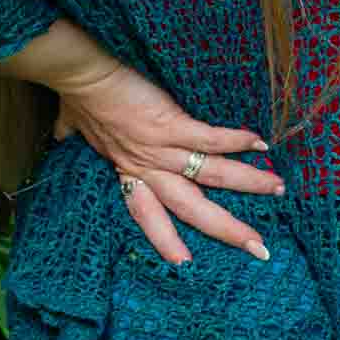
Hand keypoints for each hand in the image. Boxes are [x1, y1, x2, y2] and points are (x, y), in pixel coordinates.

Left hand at [49, 50, 282, 268]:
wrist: (81, 74)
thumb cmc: (78, 96)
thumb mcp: (73, 123)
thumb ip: (72, 133)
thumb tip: (61, 133)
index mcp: (127, 170)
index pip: (147, 215)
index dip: (166, 240)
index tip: (184, 265)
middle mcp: (148, 168)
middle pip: (192, 210)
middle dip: (228, 230)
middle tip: (259, 249)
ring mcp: (161, 149)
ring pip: (212, 176)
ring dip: (248, 184)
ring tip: (278, 190)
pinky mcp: (171, 124)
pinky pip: (211, 139)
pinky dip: (238, 141)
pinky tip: (261, 143)